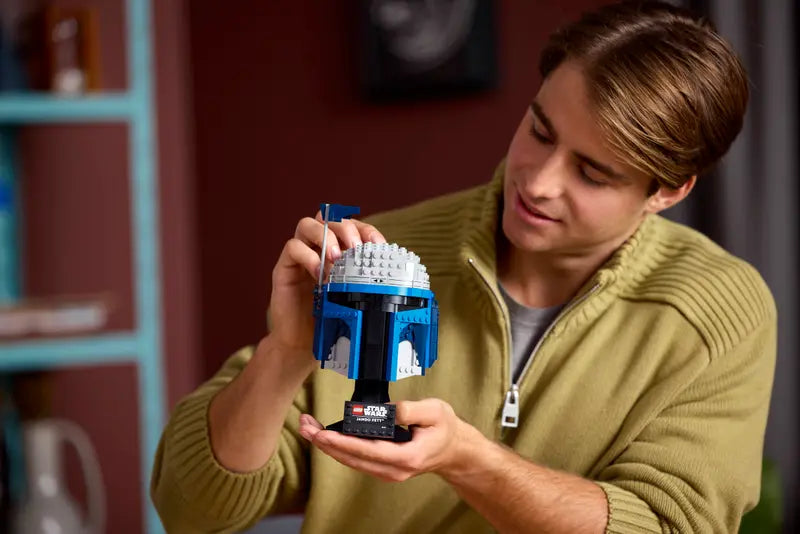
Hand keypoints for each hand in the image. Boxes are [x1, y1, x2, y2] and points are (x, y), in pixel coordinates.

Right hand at [268, 210, 385, 353]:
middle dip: (346, 228)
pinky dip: (308, 256)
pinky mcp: (284, 268)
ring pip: (307, 224)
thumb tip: (395, 277)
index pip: (352, 225)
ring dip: (326, 236)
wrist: (302, 345)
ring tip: (337, 258)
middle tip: (356, 248)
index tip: (379, 244)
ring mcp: (300, 256)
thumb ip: (367, 283)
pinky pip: (293, 248)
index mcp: (338, 252)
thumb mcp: (354, 298)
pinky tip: (320, 274)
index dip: (366, 229)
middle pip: (329, 218)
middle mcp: (318, 249)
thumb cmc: (330, 319)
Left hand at [298, 399, 482, 481]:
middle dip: (324, 442)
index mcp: (406, 457)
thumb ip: (412, 410)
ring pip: (349, 460)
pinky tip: (324, 436)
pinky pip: (355, 459)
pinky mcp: (381, 467)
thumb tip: (388, 409)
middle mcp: (393, 469)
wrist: (453, 449)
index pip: (367, 450)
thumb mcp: (436, 411)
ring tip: (307, 427)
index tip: (323, 434)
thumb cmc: (445, 429)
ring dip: (326, 445)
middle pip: (351, 458)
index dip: (342, 443)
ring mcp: (386, 471)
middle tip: (304, 426)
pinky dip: (337, 447)